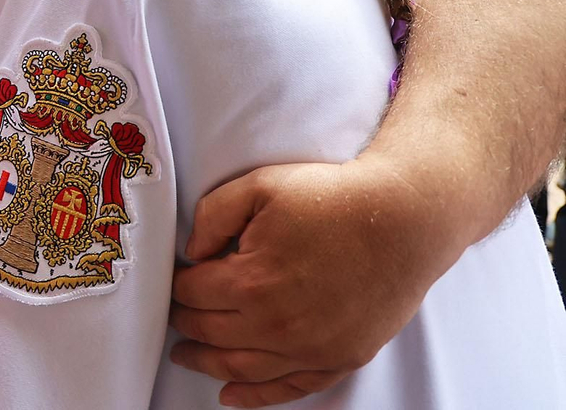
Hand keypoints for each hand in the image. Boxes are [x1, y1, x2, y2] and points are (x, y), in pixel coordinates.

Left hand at [168, 158, 455, 406]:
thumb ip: (211, 216)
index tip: (174, 282)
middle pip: (211, 333)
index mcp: (251, 281)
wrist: (402, 221)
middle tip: (173, 317)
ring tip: (186, 357)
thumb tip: (192, 252)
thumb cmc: (331, 199)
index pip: (193, 294)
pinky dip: (257, 396)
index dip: (177, 287)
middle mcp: (278, 324)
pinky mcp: (340, 358)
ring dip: (208, 364)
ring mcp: (312, 348)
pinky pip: (291, 387)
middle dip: (184, 325)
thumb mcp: (258, 186)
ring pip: (242, 368)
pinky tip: (232, 395)